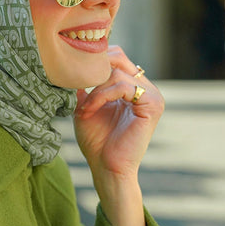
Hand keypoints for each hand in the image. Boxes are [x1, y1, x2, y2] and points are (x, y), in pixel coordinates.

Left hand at [73, 45, 163, 187]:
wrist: (107, 168)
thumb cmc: (97, 142)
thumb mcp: (85, 107)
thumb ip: (84, 86)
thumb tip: (72, 66)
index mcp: (133, 86)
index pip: (115, 57)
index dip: (94, 63)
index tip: (74, 79)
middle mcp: (146, 88)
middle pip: (118, 58)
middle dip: (94, 73)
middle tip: (78, 89)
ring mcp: (152, 95)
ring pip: (116, 73)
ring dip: (94, 91)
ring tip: (84, 110)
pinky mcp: (152, 105)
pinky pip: (122, 87)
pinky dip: (101, 96)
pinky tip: (89, 111)